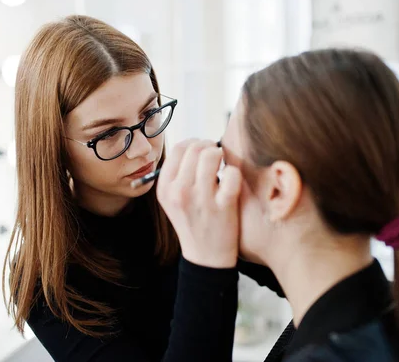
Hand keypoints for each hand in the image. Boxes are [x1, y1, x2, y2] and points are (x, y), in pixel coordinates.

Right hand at [157, 139, 241, 267]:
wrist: (206, 256)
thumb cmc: (193, 221)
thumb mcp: (173, 199)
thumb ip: (178, 173)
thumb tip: (195, 145)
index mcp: (165, 188)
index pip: (178, 148)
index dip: (193, 143)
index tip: (201, 150)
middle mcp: (179, 192)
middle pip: (195, 148)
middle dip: (209, 146)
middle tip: (216, 155)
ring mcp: (201, 199)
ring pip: (212, 155)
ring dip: (221, 155)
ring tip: (223, 165)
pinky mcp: (223, 206)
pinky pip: (231, 174)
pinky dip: (234, 173)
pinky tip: (231, 181)